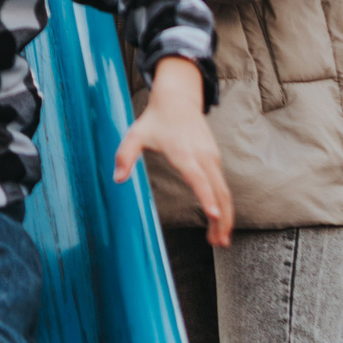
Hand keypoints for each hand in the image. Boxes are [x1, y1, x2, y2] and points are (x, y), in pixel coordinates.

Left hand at [113, 57, 232, 247]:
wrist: (178, 99)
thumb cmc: (156, 120)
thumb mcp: (135, 134)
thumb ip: (125, 156)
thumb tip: (117, 179)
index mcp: (184, 152)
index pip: (198, 178)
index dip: (206, 196)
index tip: (213, 214)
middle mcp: (203, 157)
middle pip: (218, 191)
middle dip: (221, 218)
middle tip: (218, 243)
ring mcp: (212, 159)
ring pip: (224, 192)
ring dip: (225, 216)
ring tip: (219, 241)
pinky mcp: (215, 161)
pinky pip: (223, 187)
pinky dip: (224, 205)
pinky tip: (218, 222)